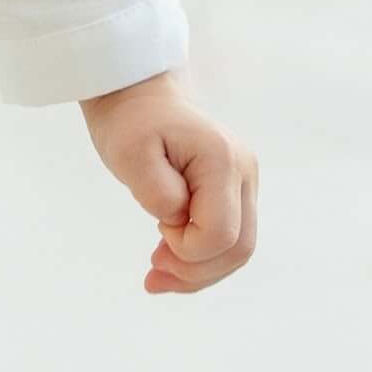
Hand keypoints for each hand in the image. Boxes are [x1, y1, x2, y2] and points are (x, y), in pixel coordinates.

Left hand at [77, 72, 257, 296]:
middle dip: (196, 271)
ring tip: (158, 274)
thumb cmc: (130, 122)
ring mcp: (244, 181)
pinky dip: (202, 257)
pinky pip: (229, 237)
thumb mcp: (128, 153)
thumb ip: (157, 192)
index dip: (186, 248)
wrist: (138, 97)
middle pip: (238, 248)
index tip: (156, 227)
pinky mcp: (234, 191)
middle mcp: (244, 170)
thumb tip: (180, 221)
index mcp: (222, 159)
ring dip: (200, 271)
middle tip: (152, 272)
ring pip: (238, 249)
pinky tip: (171, 261)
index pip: (220, 233)